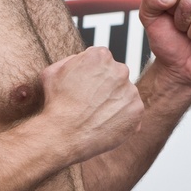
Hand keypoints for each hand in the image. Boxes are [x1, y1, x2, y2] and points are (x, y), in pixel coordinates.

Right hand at [40, 46, 142, 160]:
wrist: (63, 134)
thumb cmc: (56, 104)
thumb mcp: (53, 71)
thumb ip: (72, 60)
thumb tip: (82, 59)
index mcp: (100, 56)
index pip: (103, 60)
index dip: (94, 74)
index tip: (88, 86)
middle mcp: (120, 70)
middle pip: (117, 75)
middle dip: (107, 86)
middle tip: (92, 102)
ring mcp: (131, 90)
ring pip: (125, 93)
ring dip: (115, 101)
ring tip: (97, 115)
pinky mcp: (137, 110)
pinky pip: (132, 112)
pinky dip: (123, 117)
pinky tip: (106, 123)